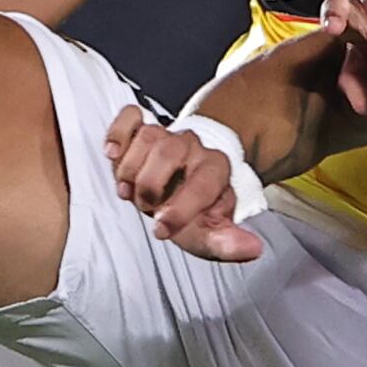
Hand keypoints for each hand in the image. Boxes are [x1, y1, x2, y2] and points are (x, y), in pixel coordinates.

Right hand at [104, 102, 263, 264]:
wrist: (178, 188)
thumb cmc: (192, 212)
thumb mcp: (208, 233)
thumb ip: (228, 243)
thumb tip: (253, 249)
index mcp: (215, 170)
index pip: (201, 183)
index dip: (178, 210)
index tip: (162, 229)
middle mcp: (193, 147)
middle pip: (167, 152)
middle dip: (149, 187)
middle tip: (146, 205)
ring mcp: (167, 134)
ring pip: (146, 136)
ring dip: (129, 169)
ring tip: (129, 189)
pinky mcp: (142, 127)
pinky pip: (130, 117)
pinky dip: (118, 134)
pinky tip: (113, 154)